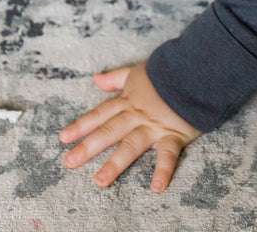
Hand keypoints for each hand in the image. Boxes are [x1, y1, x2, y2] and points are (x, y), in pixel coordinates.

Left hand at [59, 62, 199, 192]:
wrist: (192, 69)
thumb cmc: (165, 71)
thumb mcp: (137, 71)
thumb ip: (116, 77)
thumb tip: (96, 79)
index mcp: (128, 101)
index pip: (100, 114)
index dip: (81, 125)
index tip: (63, 138)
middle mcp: (137, 115)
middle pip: (109, 131)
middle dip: (88, 147)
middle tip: (69, 162)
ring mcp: (154, 126)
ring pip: (132, 145)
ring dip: (116, 163)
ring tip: (100, 181)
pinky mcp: (174, 134)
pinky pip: (168, 154)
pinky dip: (163, 170)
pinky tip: (157, 187)